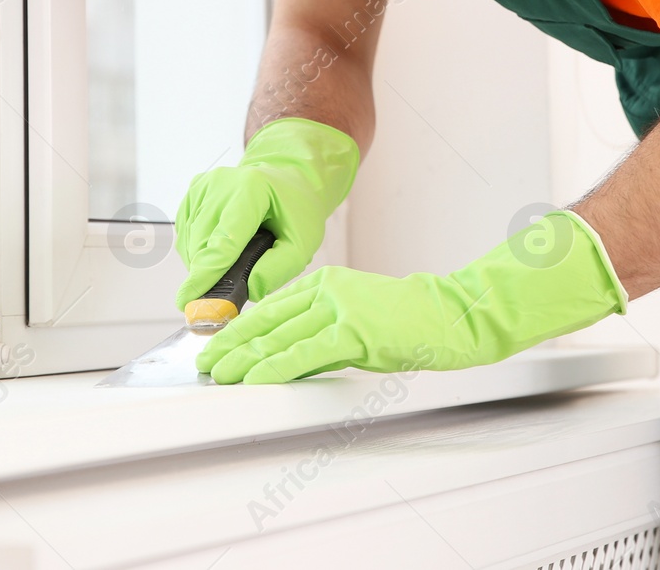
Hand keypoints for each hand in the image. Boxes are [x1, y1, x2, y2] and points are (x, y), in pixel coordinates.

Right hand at [174, 117, 359, 309]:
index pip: (224, 240)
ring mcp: (203, 186)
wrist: (286, 179)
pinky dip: (201, 250)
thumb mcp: (303, 242)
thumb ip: (280, 268)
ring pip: (190, 242)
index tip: (189, 299)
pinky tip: (223, 246)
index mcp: (252, 189)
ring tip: (238, 256)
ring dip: (206, 262)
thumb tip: (250, 290)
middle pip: (202, 244)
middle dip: (212, 273)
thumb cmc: (294, 210)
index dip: (206, 273)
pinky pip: (186, 235)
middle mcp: (221, 184)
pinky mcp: (192, 193)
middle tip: (234, 285)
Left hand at [197, 210, 627, 383]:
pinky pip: (304, 353)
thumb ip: (323, 326)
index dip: (240, 327)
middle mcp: (328, 289)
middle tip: (205, 362)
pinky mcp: (355, 331)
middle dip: (231, 344)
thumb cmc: (412, 320)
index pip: (271, 306)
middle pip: (267, 319)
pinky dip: (274, 367)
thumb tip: (287, 352)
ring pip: (279, 336)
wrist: (454, 315)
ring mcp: (341, 308)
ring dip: (244, 359)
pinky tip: (255, 379)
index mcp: (327, 280)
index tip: (217, 343)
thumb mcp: (360, 314)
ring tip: (220, 375)